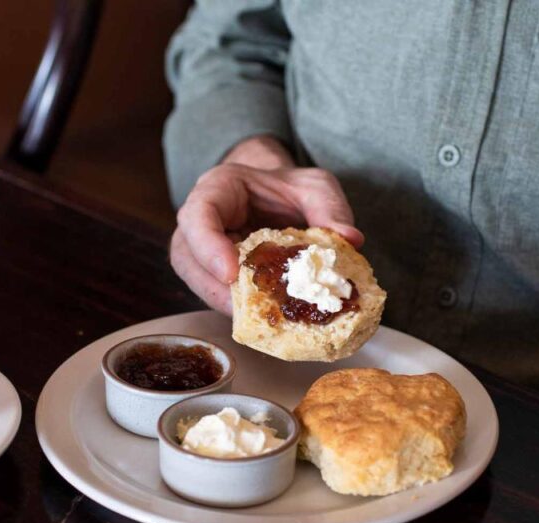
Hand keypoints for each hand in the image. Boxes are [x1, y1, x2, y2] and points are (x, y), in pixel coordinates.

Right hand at [170, 136, 362, 314]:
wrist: (277, 197)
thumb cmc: (287, 188)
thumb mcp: (313, 186)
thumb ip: (330, 207)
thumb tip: (351, 239)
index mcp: (217, 189)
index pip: (196, 215)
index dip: (208, 246)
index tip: (232, 272)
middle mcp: (199, 222)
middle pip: (187, 256)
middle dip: (213, 287)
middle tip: (245, 309)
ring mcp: (201, 251)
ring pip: (197, 281)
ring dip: (225, 304)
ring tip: (259, 320)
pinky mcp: (213, 276)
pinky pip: (216, 294)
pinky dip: (240, 309)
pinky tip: (266, 318)